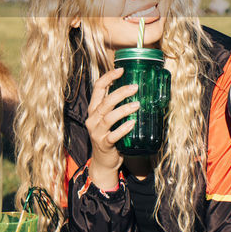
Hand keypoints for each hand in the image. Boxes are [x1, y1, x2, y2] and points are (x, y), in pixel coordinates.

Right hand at [84, 67, 138, 189]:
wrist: (103, 162)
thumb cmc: (109, 136)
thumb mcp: (108, 118)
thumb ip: (116, 106)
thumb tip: (135, 89)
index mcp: (93, 109)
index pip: (97, 88)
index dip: (108, 77)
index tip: (121, 69)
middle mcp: (92, 119)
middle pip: (105, 102)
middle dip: (120, 92)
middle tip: (135, 87)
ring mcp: (96, 132)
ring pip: (109, 117)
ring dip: (124, 110)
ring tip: (137, 105)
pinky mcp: (104, 144)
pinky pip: (113, 135)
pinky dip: (123, 129)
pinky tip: (132, 124)